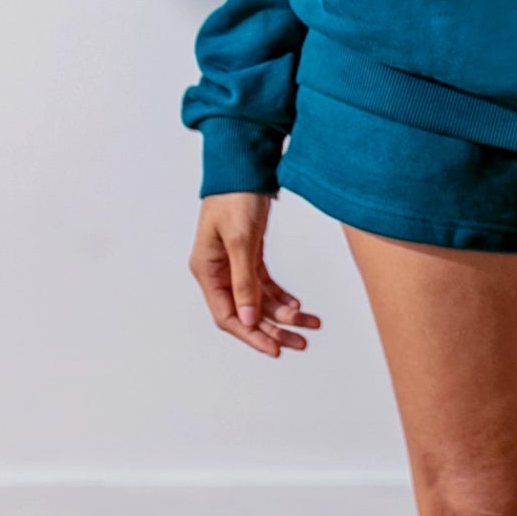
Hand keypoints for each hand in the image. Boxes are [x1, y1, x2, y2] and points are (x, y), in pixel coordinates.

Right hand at [190, 192, 322, 357]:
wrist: (243, 166)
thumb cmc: (235, 197)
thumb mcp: (241, 241)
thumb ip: (244, 282)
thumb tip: (248, 319)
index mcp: (207, 271)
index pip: (227, 316)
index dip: (251, 335)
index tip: (275, 349)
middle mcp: (218, 272)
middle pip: (246, 313)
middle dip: (273, 330)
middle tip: (299, 343)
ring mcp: (233, 264)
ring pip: (259, 301)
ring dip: (283, 315)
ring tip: (309, 325)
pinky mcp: (249, 255)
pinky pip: (266, 285)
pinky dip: (282, 297)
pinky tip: (298, 306)